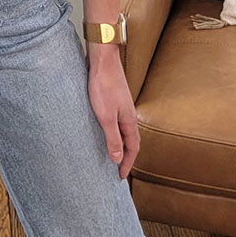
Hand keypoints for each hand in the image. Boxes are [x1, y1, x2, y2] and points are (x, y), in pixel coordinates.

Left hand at [86, 51, 140, 179]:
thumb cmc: (104, 86)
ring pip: (123, 130)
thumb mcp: (106, 116)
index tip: (120, 176)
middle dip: (125, 156)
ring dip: (119, 143)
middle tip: (117, 169)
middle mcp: (128, 114)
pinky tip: (103, 131)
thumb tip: (118, 158)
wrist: (102, 59)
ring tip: (110, 154)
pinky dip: (113, 131)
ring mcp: (121, 106)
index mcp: (130, 120)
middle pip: (130, 140)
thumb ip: (113, 137)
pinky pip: (116, 121)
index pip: (133, 148)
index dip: (127, 163)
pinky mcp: (113, 99)